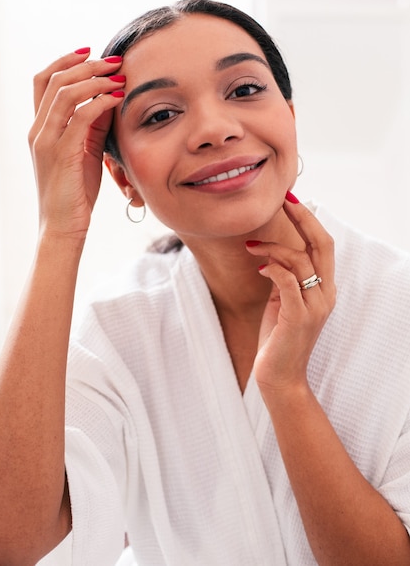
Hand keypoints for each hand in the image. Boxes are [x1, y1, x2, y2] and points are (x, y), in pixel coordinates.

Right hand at [28, 49, 124, 239]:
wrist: (63, 226)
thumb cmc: (75, 193)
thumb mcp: (85, 153)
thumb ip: (93, 127)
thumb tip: (109, 100)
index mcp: (40, 128)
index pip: (44, 81)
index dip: (65, 61)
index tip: (91, 53)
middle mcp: (38, 130)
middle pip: (55, 79)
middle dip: (86, 64)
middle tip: (114, 61)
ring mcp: (46, 140)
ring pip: (65, 93)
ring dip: (95, 79)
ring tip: (118, 77)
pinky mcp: (61, 153)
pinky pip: (80, 116)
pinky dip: (100, 102)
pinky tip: (117, 100)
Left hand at [246, 193, 335, 391]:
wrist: (278, 376)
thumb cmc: (278, 337)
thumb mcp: (283, 301)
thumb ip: (285, 278)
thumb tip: (272, 255)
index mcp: (324, 288)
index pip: (324, 245)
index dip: (309, 220)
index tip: (290, 200)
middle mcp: (326, 294)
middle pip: (322, 244)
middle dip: (302, 218)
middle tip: (282, 201)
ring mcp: (314, 306)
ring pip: (300, 260)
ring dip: (272, 247)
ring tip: (250, 247)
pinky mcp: (298, 317)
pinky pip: (287, 281)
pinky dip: (272, 267)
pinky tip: (258, 267)